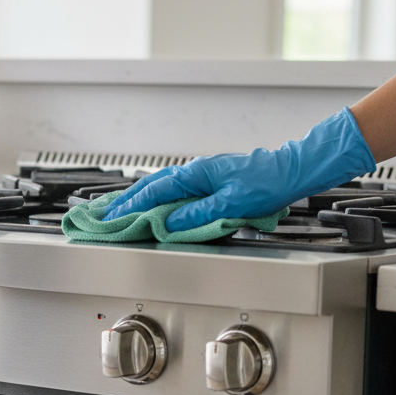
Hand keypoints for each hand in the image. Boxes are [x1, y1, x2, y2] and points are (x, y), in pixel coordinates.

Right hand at [101, 107, 376, 231]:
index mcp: (196, 174)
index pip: (154, 192)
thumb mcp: (231, 203)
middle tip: (104, 215)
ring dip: (137, 198)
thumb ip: (197, 214)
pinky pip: (171, 188)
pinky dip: (154, 196)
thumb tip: (169, 224)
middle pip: (151, 186)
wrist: (291, 170)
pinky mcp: (206, 180)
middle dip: (126, 201)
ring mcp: (199, 174)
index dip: (131, 207)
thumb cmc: (267, 182)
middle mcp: (194, 171)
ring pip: (159, 186)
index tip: (113, 218)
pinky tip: (150, 202)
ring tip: (118, 208)